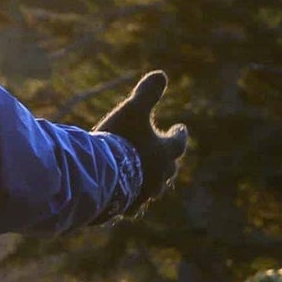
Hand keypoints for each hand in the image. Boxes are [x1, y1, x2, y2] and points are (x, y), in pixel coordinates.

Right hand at [94, 70, 188, 215]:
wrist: (101, 175)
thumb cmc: (120, 141)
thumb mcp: (132, 111)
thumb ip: (147, 94)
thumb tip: (161, 74)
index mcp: (164, 153)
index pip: (178, 143)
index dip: (179, 134)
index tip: (180, 128)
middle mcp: (159, 176)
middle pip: (168, 169)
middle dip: (165, 162)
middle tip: (163, 157)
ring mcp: (144, 193)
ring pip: (151, 189)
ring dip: (148, 182)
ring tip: (142, 180)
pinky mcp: (126, 206)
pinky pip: (132, 205)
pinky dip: (130, 200)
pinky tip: (124, 200)